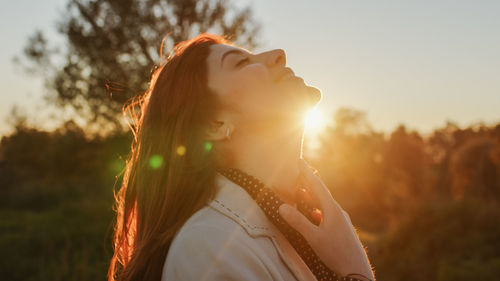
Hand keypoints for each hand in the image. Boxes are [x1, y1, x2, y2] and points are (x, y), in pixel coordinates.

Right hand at [278, 158, 374, 279]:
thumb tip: (282, 206)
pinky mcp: (342, 230)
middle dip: (309, 182)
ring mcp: (341, 221)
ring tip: (302, 191)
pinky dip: (317, 210)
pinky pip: (328, 214)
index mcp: (332, 209)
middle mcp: (338, 212)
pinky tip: (314, 215)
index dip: (306, 173)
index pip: (317, 186)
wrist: (357, 271)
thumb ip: (298, 222)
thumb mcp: (314, 237)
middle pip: (321, 193)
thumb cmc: (336, 253)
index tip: (299, 160)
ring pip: (324, 204)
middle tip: (299, 170)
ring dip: (312, 197)